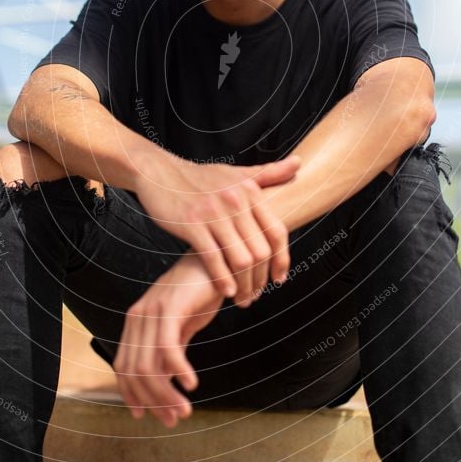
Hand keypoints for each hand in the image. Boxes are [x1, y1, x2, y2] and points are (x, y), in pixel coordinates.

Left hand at [113, 253, 223, 426]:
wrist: (218, 260)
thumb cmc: (200, 292)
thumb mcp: (182, 326)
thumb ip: (169, 351)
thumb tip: (165, 384)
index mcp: (136, 321)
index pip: (124, 366)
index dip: (133, 395)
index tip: (147, 416)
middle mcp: (138, 316)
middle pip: (134, 371)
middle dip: (153, 401)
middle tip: (174, 420)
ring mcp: (153, 311)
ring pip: (149, 365)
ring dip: (166, 394)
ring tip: (185, 410)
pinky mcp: (170, 308)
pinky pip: (168, 348)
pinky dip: (178, 371)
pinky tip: (191, 384)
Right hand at [133, 151, 299, 305]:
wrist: (160, 172)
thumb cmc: (200, 176)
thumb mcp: (237, 172)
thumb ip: (269, 172)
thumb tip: (300, 162)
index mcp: (250, 191)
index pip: (277, 232)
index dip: (282, 260)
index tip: (280, 279)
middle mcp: (235, 202)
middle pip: (260, 251)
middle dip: (261, 279)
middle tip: (257, 295)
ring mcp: (213, 214)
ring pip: (240, 259)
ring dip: (244, 285)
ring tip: (243, 299)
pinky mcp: (192, 225)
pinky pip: (213, 259)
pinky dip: (223, 280)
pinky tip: (226, 292)